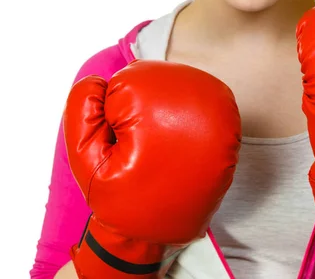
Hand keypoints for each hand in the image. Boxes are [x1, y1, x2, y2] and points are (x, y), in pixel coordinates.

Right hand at [64, 59, 241, 277]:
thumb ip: (81, 113)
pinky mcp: (232, 131)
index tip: (121, 140)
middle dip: (141, 104)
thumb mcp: (84, 160)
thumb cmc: (118, 199)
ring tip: (158, 143)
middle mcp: (203, 115)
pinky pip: (204, 99)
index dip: (115, 110)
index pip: (130, 82)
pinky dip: (184, 110)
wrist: (156, 234)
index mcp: (162, 122)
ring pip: (182, 84)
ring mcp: (224, 122)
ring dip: (163, 104)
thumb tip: (98, 80)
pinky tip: (176, 136)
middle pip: (161, 78)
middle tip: (140, 143)